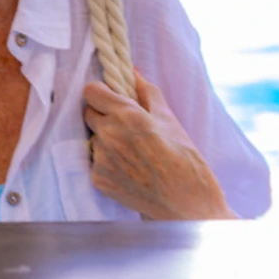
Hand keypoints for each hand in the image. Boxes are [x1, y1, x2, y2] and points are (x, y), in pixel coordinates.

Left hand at [83, 72, 236, 219]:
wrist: (189, 205)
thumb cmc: (186, 161)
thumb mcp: (170, 120)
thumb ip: (148, 93)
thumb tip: (133, 72)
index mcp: (127, 116)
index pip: (91, 91)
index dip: (101, 93)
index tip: (111, 99)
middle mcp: (109, 135)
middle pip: (89, 113)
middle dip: (103, 115)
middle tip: (126, 127)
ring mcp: (101, 159)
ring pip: (93, 139)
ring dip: (106, 141)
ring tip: (133, 153)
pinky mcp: (99, 179)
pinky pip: (95, 162)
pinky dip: (108, 163)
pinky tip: (130, 170)